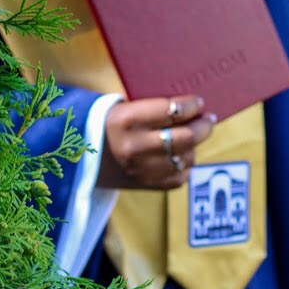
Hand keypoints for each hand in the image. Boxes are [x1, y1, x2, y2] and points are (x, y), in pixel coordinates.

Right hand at [98, 95, 215, 189]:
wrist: (80, 157)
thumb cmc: (108, 124)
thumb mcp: (124, 107)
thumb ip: (155, 107)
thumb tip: (192, 106)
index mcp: (127, 119)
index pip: (171, 111)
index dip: (190, 105)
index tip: (199, 102)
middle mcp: (135, 147)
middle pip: (185, 138)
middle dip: (203, 126)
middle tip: (208, 119)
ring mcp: (142, 170)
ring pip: (186, 158)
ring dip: (194, 146)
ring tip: (194, 136)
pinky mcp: (146, 186)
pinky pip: (179, 177)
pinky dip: (185, 165)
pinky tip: (181, 155)